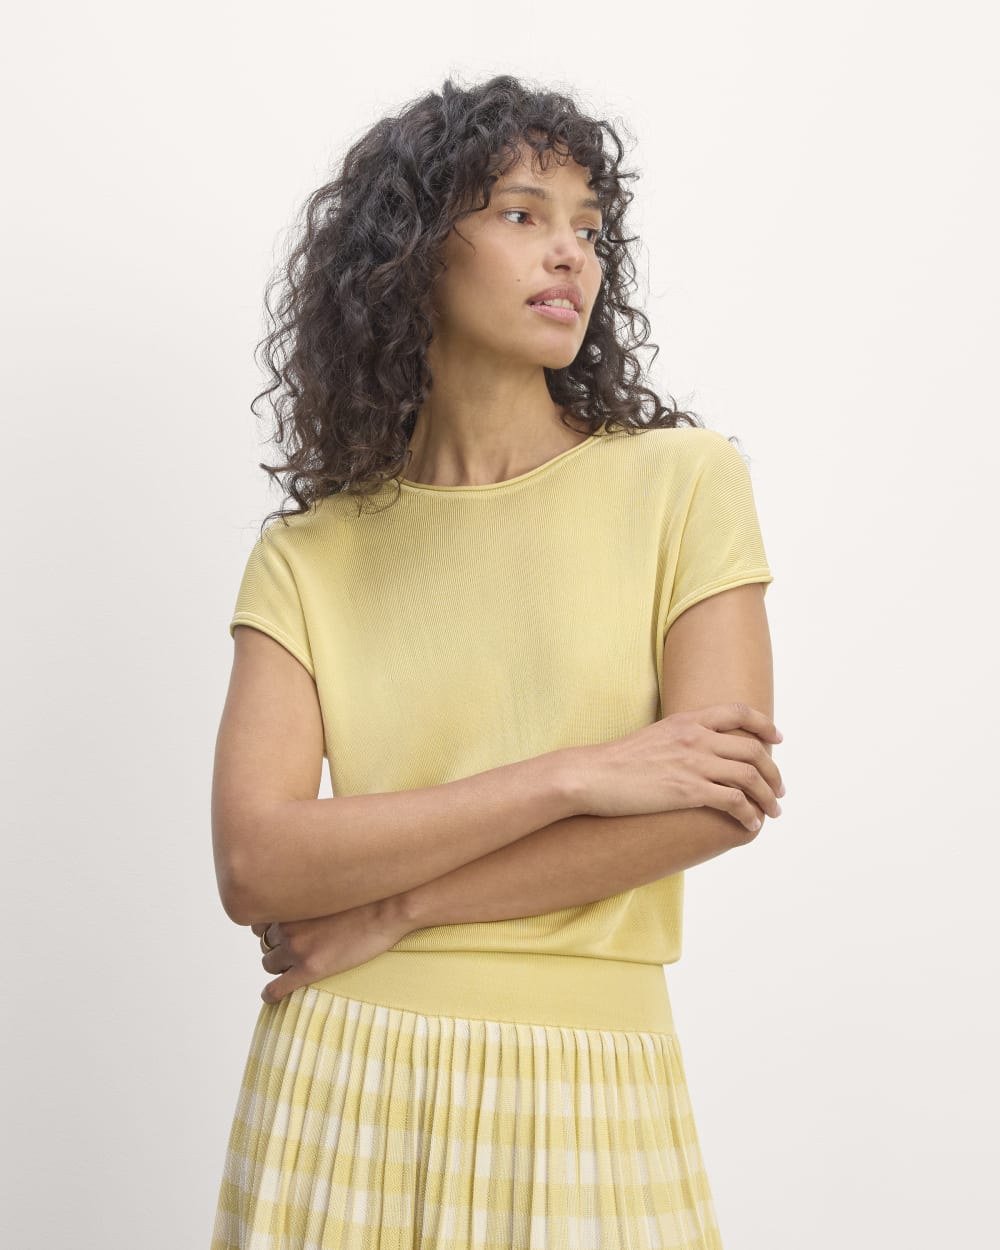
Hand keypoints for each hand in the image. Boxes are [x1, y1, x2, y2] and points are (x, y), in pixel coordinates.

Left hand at [250, 896, 413, 1004]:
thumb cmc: (363, 897)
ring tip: (294, 966)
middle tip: (296, 948)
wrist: (385, 909)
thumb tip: (298, 903)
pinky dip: (271, 994)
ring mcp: (296, 949)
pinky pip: (277, 988)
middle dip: (276, 946)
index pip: (261, 921)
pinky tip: (272, 996)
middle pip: (265, 943)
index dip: (271, 928)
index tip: (283, 931)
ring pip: (269, 963)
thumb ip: (305, 897)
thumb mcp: (324, 890)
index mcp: (289, 904)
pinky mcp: (309, 969)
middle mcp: (286, 925)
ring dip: (278, 965)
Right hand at [570, 702, 784, 832]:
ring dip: (768, 796)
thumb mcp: (654, 736)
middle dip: (773, 772)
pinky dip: (749, 814)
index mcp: (688, 720)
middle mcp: (697, 737)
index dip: (764, 725)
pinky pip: (735, 801)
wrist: (591, 775)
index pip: (739, 712)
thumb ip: (679, 738)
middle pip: (753, 750)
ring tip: (773, 811)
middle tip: (779, 789)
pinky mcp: (690, 791)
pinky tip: (750, 825)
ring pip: (750, 777)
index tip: (777, 738)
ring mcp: (695, 763)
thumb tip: (695, 753)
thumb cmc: (615, 762)